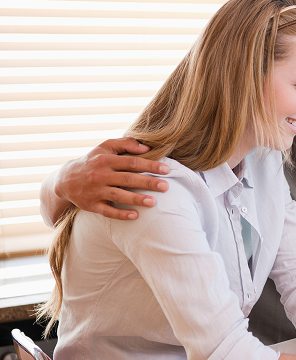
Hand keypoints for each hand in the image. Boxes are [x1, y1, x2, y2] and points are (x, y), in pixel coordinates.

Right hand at [55, 138, 169, 219]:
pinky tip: (135, 216)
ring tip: (153, 202)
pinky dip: (120, 214)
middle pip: (128, 179)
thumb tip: (147, 148)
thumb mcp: (105, 147)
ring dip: (136, 199)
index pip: (131, 162)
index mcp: (106, 160)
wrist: (65, 179)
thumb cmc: (93, 161)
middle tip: (166, 187)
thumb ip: (125, 144)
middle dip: (148, 183)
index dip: (149, 166)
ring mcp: (95, 191)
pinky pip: (107, 211)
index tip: (166, 169)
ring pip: (118, 195)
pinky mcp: (91, 205)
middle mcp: (100, 175)